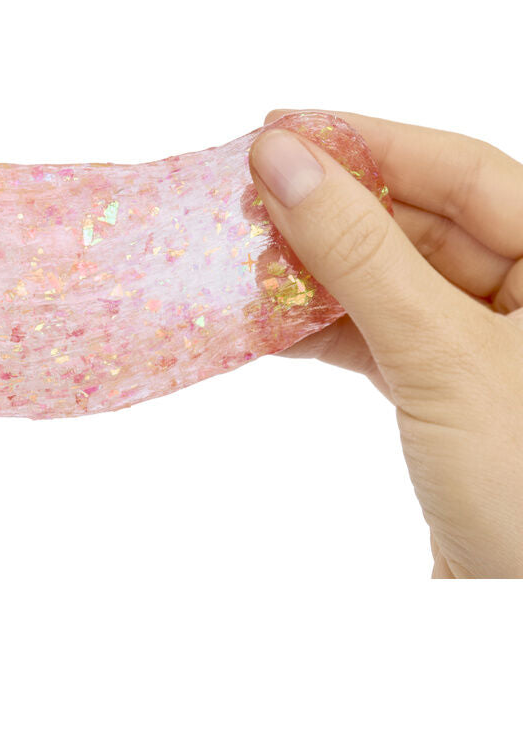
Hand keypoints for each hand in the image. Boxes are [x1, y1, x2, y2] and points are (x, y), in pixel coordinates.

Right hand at [249, 110, 522, 577]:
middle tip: (247, 196)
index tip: (279, 129)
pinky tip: (271, 323)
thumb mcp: (441, 351)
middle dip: (331, 211)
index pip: (461, 169)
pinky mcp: (448, 390)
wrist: (519, 613)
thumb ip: (360, 251)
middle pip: (419, 221)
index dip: (367, 143)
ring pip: (391, 279)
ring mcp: (489, 342)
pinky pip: (380, 333)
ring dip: (318, 271)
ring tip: (246, 257)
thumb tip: (280, 160)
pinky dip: (325, 327)